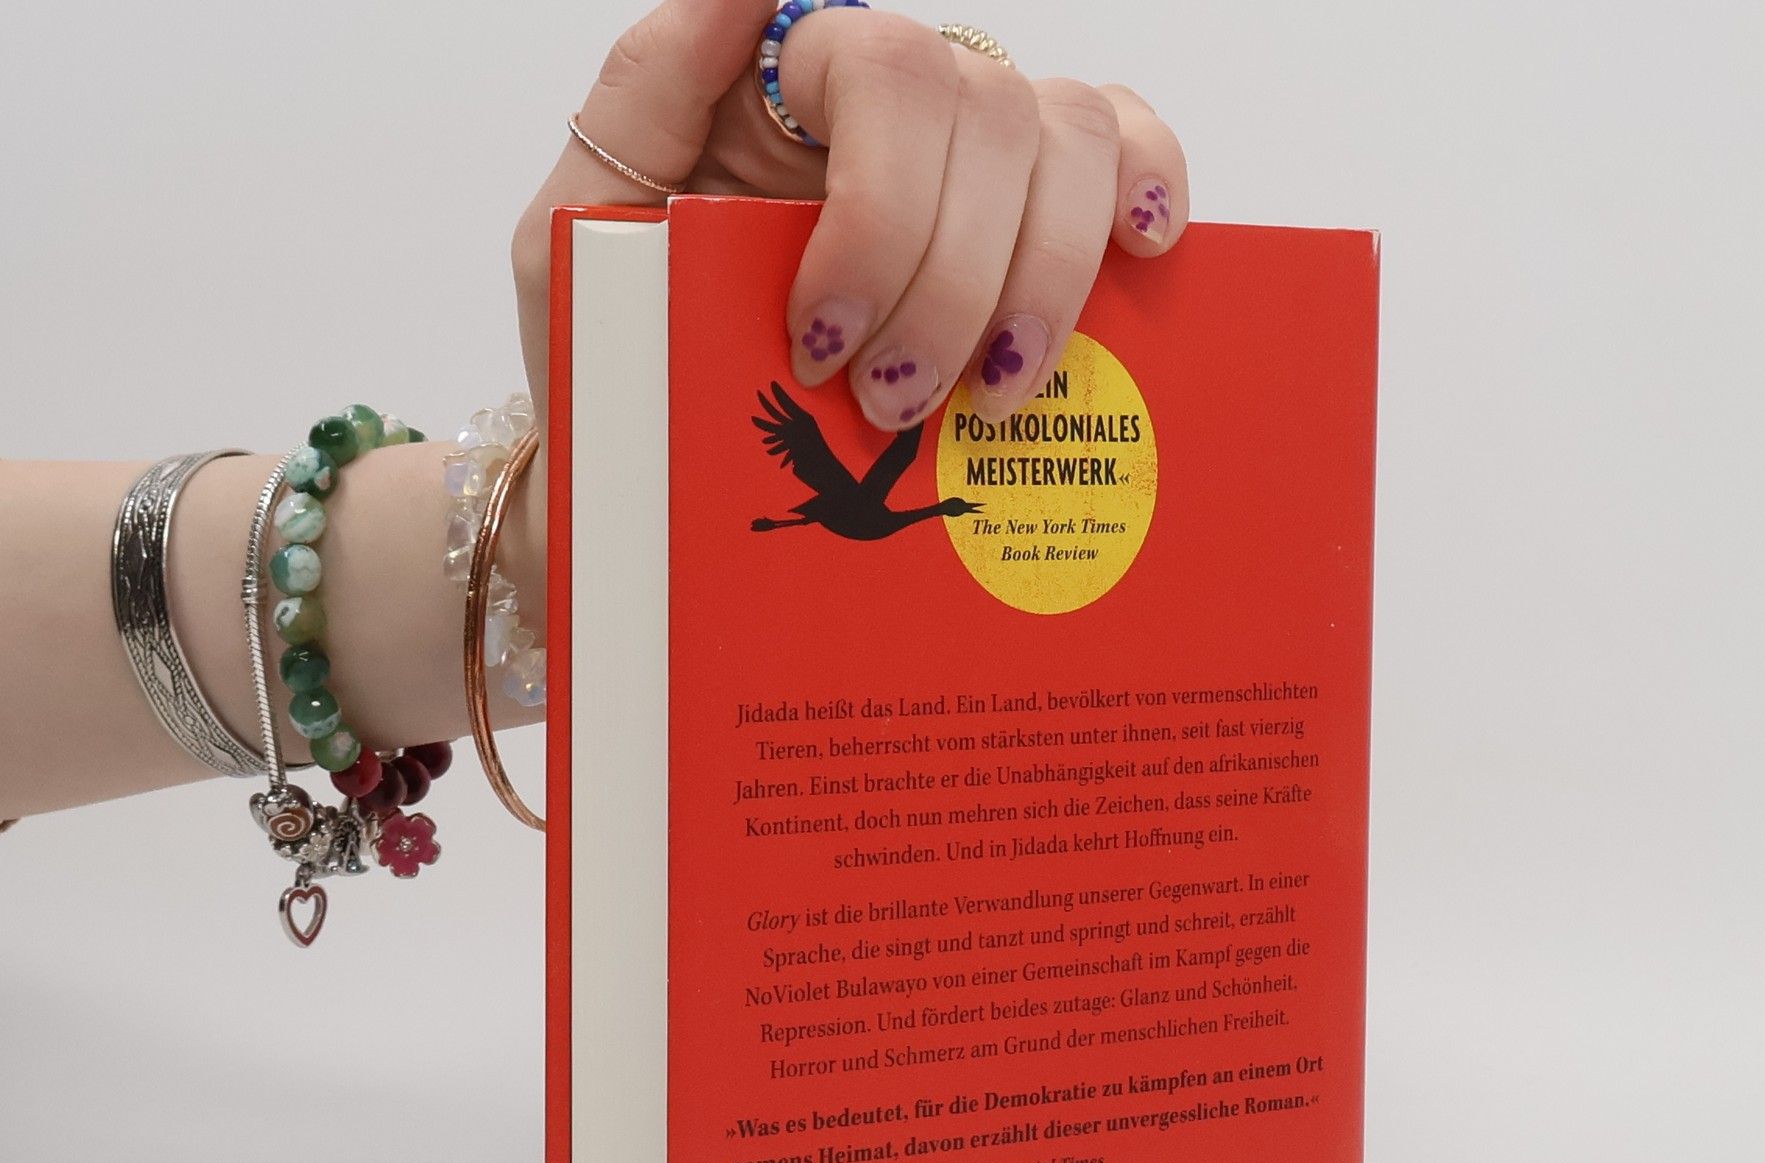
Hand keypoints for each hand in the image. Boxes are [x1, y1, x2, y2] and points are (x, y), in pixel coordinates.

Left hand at [512, 1, 1187, 432]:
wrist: (660, 454)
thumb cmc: (625, 344)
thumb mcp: (582, 225)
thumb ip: (645, 96)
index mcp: (795, 87)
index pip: (889, 73)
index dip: (882, 216)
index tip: (823, 345)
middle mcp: (898, 107)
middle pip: (992, 120)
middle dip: (953, 284)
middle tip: (892, 404)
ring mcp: (973, 157)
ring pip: (1072, 142)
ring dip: (1044, 280)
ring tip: (990, 397)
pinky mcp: (1034, 219)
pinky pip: (1124, 153)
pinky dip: (1150, 185)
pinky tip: (1143, 249)